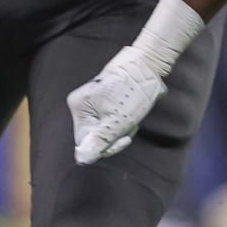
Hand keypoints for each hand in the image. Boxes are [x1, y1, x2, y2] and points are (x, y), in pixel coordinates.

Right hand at [69, 45, 166, 163]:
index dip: (105, 146)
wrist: (147, 66)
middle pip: (94, 136)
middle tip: (130, 125)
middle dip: (114, 136)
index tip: (124, 140)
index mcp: (78, 107)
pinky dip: (120, 122)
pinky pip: (108, 121)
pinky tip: (131, 114)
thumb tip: (82, 160)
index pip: (85, 143)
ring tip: (132, 118)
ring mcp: (91, 102)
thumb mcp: (117, 122)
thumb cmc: (132, 93)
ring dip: (120, 130)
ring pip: (103, 130)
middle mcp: (80, 104)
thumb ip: (99, 142)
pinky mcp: (102, 101)